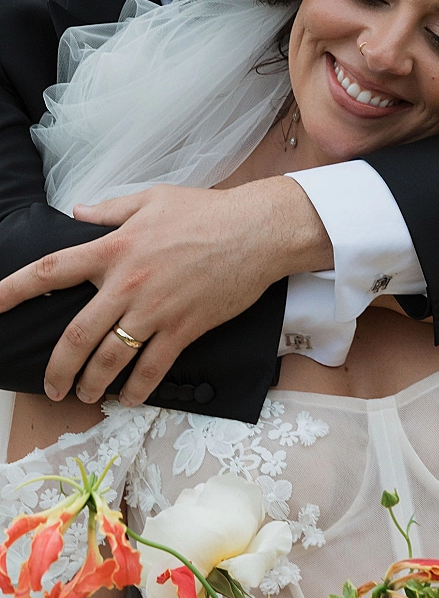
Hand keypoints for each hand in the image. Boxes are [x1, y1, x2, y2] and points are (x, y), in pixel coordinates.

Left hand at [0, 180, 331, 405]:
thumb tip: (77, 213)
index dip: (14, 290)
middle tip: (50, 386)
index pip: (52, 271)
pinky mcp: (184, 328)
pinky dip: (137, 389)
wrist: (256, 231)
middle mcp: (127, 283)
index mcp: (114, 248)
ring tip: (85, 395)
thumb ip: (110, 210)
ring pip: (111, 358)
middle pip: (76, 335)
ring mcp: (155, 309)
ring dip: (92, 383)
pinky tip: (128, 398)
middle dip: (57, 368)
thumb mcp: (152, 199)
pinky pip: (152, 368)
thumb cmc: (206, 211)